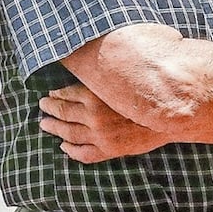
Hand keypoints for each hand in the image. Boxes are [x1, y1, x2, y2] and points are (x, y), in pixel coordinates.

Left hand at [38, 83, 167, 162]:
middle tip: (43, 105)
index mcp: (95, 95)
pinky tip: (64, 146)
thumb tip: (85, 59)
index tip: (50, 91)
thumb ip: (102, 74)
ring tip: (45, 124)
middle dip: (50, 108)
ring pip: (68, 132)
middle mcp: (93, 115)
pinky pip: (83, 153)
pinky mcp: (108, 150)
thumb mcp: (121, 78)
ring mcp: (100, 135)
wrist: (169, 116)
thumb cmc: (146, 94)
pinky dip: (71, 150)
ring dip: (54, 128)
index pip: (65, 93)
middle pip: (63, 112)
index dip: (56, 93)